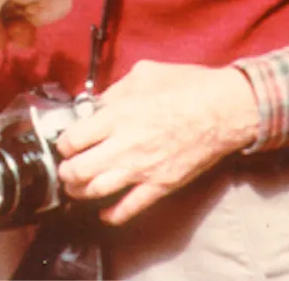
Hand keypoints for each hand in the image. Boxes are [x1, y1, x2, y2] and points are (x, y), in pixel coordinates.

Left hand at [55, 62, 259, 224]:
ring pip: (97, 191)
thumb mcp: (144, 72)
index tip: (65, 142)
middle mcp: (124, 145)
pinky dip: (112, 215)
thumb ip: (115, 89)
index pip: (72, 139)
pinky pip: (129, 209)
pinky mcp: (160, 186)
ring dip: (80, 192)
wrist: (225, 110)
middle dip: (66, 171)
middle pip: (78, 170)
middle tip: (65, 167)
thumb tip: (100, 102)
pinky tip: (104, 212)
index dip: (63, 143)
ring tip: (77, 187)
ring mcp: (142, 169)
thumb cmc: (188, 87)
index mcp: (117, 116)